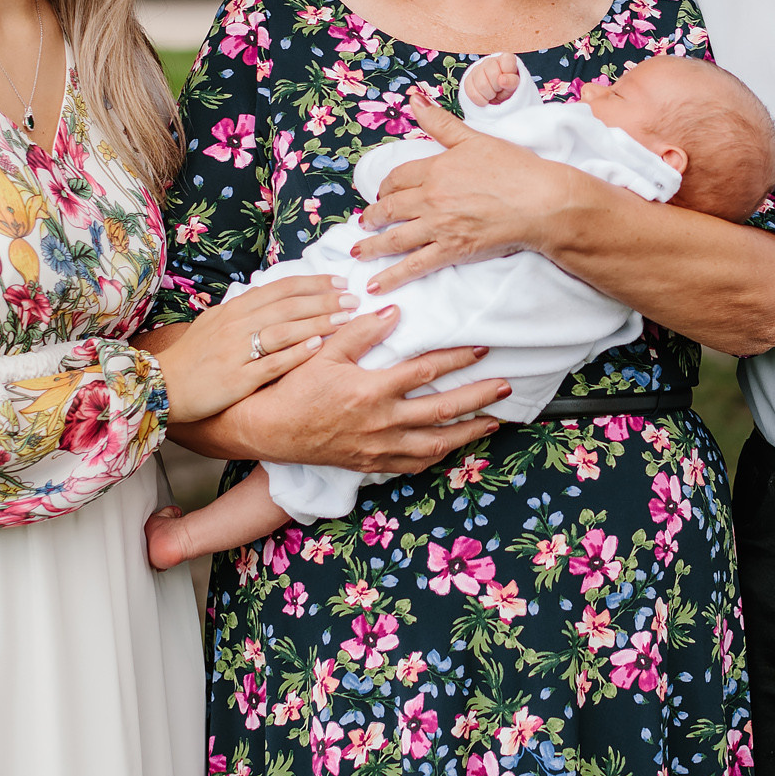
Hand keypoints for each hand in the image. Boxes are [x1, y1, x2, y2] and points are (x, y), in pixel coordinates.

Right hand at [150, 274, 354, 424]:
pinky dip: (296, 353)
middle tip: (354, 298)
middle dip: (325, 300)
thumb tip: (272, 296)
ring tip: (346, 319)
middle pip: (288, 306)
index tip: (339, 282)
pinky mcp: (237, 378)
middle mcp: (236, 324)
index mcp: (234, 308)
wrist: (162, 385)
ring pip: (284, 330)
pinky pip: (272, 363)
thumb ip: (245, 310)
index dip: (313, 283)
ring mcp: (237, 351)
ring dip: (318, 322)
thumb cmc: (192, 356)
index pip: (280, 288)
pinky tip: (318, 346)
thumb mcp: (215, 323)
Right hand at [183, 305, 510, 474]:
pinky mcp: (372, 464)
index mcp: (370, 391)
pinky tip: (452, 447)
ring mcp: (378, 447)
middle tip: (504, 385)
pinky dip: (438, 456)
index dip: (456, 359)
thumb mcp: (324, 352)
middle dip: (478, 398)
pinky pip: (414, 464)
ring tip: (493, 421)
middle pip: (442, 411)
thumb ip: (361, 331)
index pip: (425, 373)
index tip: (481, 349)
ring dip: (468, 432)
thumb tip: (394, 311)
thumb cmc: (294, 388)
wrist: (269, 430)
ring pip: (435, 444)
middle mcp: (380, 423)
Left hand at [355, 89, 594, 291]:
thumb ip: (440, 123)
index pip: (398, 178)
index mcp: (435, 169)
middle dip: (373, 217)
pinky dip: (393, 276)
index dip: (386, 186)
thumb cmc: (514, 168)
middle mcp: (430, 198)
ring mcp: (439, 227)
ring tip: (358, 252)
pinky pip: (415, 266)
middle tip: (364, 223)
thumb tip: (415, 100)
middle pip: (390, 208)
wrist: (541, 201)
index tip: (382, 193)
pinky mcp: (453, 250)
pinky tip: (377, 284)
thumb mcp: (474, 138)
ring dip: (373, 246)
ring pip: (395, 238)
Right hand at [461, 52, 520, 106]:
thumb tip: (502, 79)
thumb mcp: (514, 85)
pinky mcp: (468, 80)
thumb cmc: (507, 86)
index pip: (507, 63)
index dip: (508, 77)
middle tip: (500, 90)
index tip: (509, 82)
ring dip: (489, 95)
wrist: (496, 94)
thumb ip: (512, 81)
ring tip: (493, 94)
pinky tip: (485, 99)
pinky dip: (480, 100)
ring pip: (481, 84)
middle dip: (498, 87)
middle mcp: (490, 61)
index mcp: (505, 58)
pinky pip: (471, 93)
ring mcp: (477, 69)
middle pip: (492, 74)